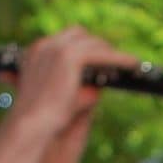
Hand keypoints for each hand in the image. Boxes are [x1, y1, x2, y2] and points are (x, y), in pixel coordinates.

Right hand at [7, 26, 134, 162]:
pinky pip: (101, 53)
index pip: (66, 40)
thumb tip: (99, 87)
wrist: (30, 126)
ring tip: (129, 63)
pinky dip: (118, 58)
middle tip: (117, 59)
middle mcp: (45, 45)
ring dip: (111, 52)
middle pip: (80, 35)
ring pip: (93, 43)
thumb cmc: (42, 120)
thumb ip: (78, 88)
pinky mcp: (69, 57)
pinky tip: (132, 64)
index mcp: (36, 52)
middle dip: (99, 46)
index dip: (85, 47)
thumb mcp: (60, 98)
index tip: (101, 57)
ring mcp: (56, 49)